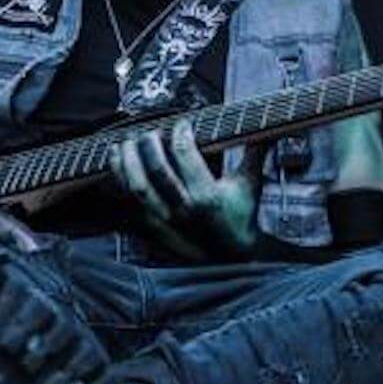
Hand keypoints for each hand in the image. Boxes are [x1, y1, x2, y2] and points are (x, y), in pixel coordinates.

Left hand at [108, 119, 266, 261]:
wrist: (230, 259)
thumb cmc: (240, 218)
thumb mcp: (250, 185)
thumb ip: (255, 152)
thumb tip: (267, 126)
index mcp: (207, 196)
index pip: (185, 154)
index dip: (180, 133)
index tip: (182, 124)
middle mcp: (182, 209)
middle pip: (156, 169)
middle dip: (149, 143)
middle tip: (150, 131)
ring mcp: (163, 221)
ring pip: (135, 187)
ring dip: (126, 161)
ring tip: (125, 143)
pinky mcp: (150, 229)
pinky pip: (126, 203)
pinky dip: (117, 182)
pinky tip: (115, 166)